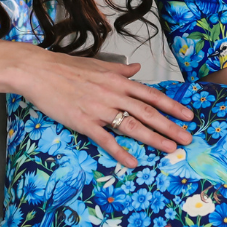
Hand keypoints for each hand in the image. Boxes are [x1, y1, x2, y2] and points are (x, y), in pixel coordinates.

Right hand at [15, 51, 193, 167]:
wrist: (38, 71)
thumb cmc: (66, 67)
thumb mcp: (98, 64)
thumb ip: (120, 70)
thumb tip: (137, 69)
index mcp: (118, 81)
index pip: (152, 95)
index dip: (172, 106)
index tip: (188, 115)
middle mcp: (113, 94)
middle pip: (148, 112)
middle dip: (170, 126)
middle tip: (187, 138)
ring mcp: (99, 109)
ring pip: (132, 126)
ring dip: (153, 139)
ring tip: (170, 148)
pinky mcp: (83, 122)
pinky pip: (105, 139)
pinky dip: (120, 151)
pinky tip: (133, 162)